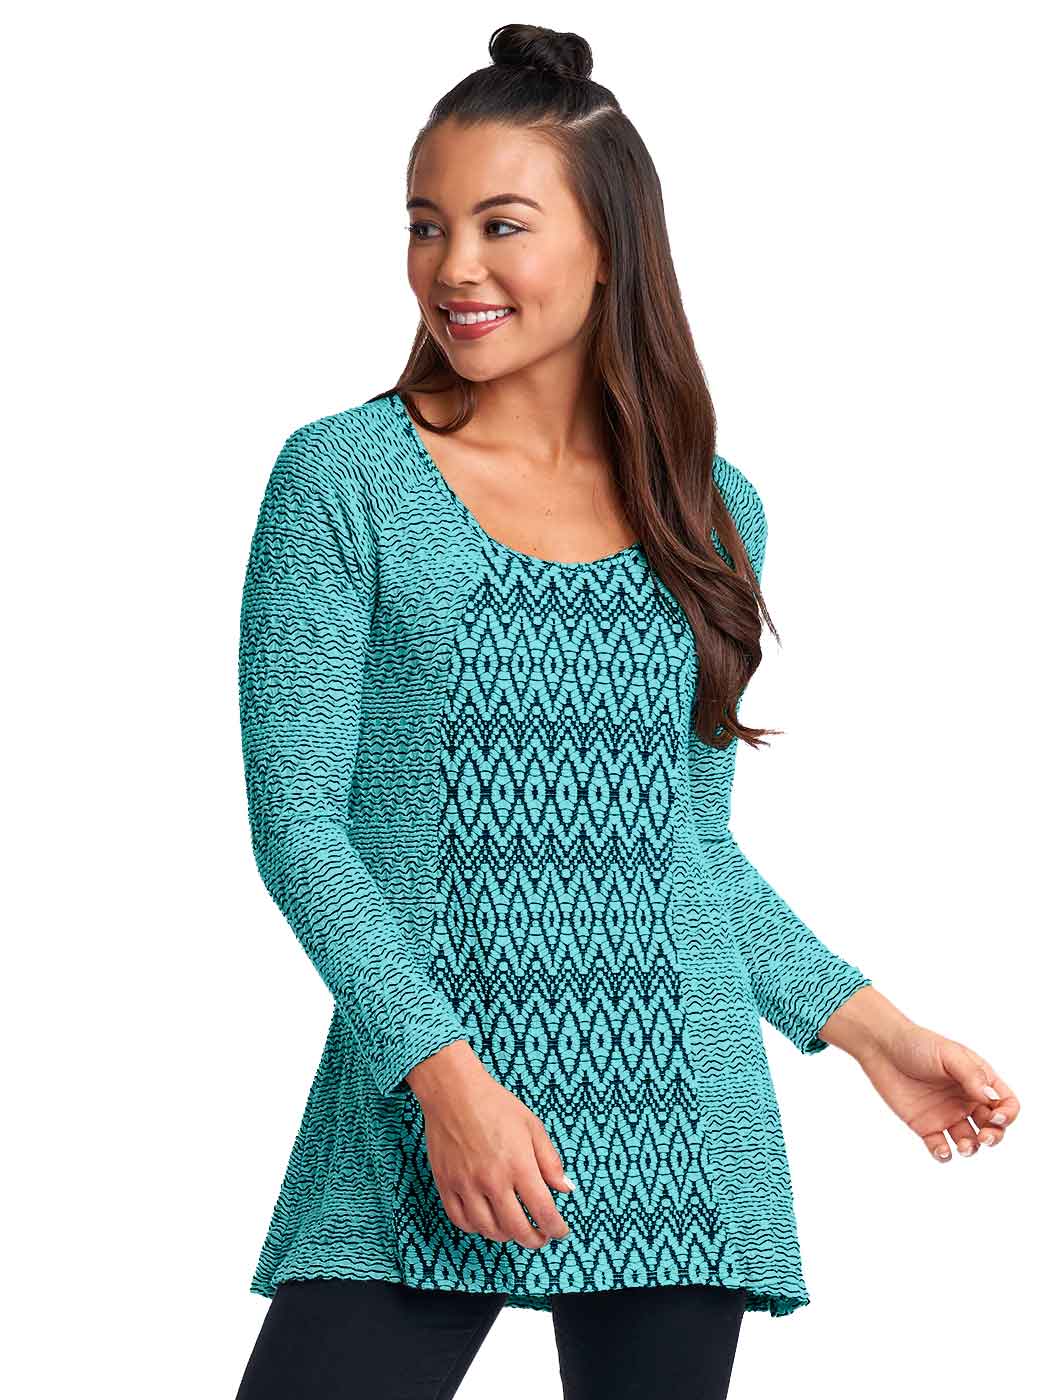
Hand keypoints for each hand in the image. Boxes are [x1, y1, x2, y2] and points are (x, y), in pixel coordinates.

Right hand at [406, 1040, 574, 1247]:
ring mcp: (466, 1185)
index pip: (543, 1212)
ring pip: (489, 1230)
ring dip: (506, 1236)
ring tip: (514, 1228)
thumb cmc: (496, 1105)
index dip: (555, 1228)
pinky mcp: (446, 1184)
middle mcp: (492, 1180)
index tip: (560, 1231)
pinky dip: (477, 1228)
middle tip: (540, 1237)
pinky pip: (461, 1221)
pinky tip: (486, 1221)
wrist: (454, 1092)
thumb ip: (550, 1161)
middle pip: (516, 1229)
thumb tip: (566, 1189)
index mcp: (519, 1165)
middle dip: (534, 1240)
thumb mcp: (532, 1127)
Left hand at [855, 1022, 1020, 1161]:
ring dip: (972, 1149)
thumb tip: (993, 1099)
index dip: (1007, 1114)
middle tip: (984, 1138)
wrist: (882, 1048)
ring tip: (963, 1146)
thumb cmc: (917, 1043)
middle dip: (994, 1137)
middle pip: (993, 1127)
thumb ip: (972, 1076)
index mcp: (978, 1081)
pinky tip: (942, 1150)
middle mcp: (966, 1100)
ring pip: (970, 1142)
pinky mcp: (925, 1126)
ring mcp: (946, 1114)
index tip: (995, 1116)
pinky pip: (940, 1147)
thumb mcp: (949, 1054)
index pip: (1006, 1103)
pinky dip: (944, 1154)